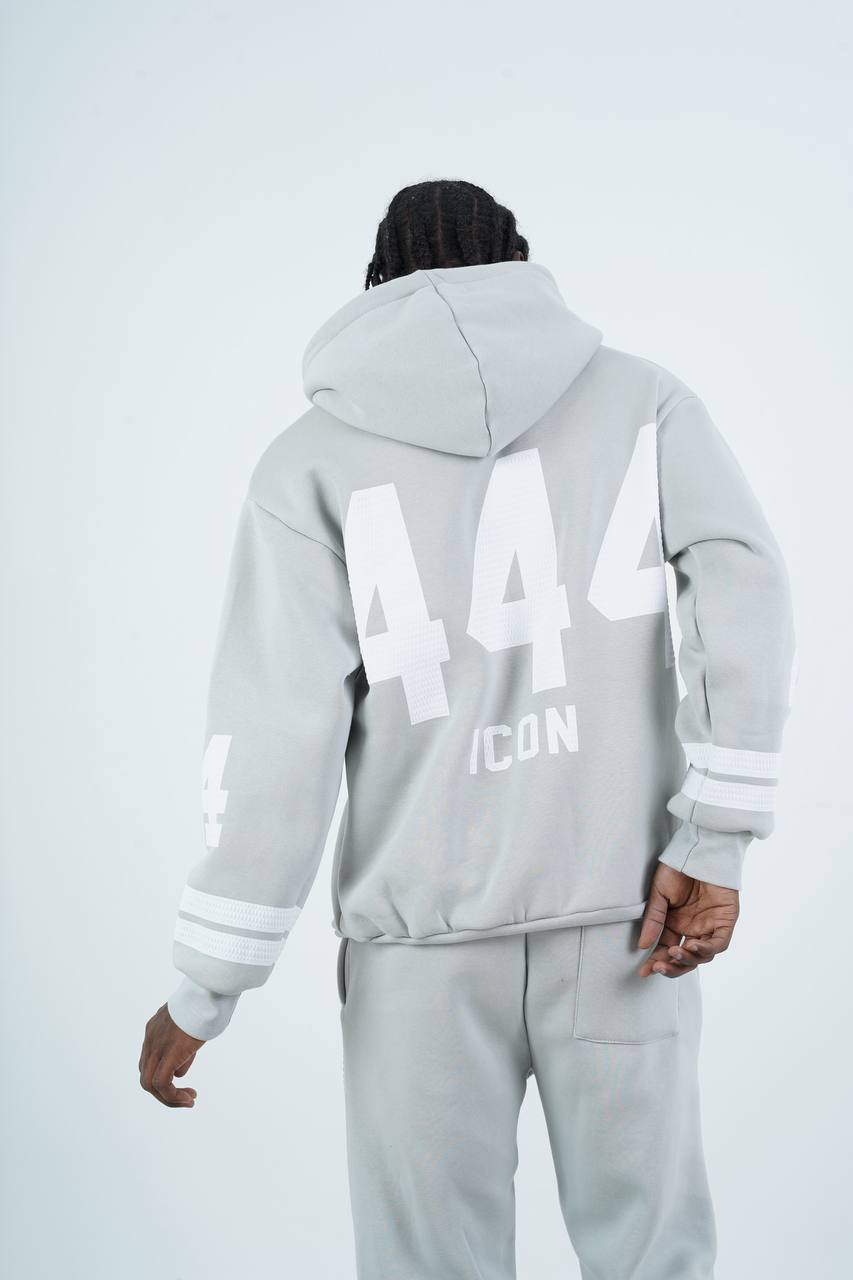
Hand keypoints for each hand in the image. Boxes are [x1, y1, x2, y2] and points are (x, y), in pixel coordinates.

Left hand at [139, 1004, 204, 1106]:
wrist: (209, 990)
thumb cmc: (206, 1004)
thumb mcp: (189, 1027)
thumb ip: (182, 1048)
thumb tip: (179, 1071)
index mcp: (154, 1030)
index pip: (148, 1062)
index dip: (164, 1077)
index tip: (184, 1081)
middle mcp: (150, 1039)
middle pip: (145, 1077)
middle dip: (164, 1093)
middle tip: (186, 1097)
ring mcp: (157, 1046)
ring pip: (149, 1084)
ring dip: (169, 1098)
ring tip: (189, 1100)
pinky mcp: (169, 1052)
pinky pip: (163, 1083)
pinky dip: (173, 1097)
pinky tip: (190, 1098)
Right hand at [638, 862, 738, 977]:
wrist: (699, 850)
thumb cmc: (678, 868)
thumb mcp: (659, 894)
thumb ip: (653, 920)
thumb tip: (643, 945)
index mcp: (675, 923)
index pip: (665, 950)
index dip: (656, 962)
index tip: (644, 971)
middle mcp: (693, 929)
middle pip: (685, 959)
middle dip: (672, 966)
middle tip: (658, 967)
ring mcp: (710, 927)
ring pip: (702, 956)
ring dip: (688, 959)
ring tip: (674, 953)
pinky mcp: (725, 922)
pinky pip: (718, 943)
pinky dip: (706, 949)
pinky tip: (692, 946)